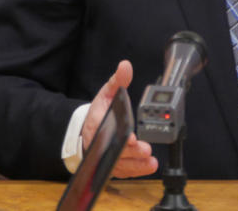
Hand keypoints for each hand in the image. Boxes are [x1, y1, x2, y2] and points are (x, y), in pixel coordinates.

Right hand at [81, 60, 157, 177]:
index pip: (105, 131)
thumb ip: (118, 81)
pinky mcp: (112, 165)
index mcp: (96, 123)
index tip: (131, 137)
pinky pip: (123, 171)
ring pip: (119, 164)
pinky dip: (136, 170)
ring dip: (136, 163)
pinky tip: (149, 165)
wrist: (87, 130)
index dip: (118, 136)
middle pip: (115, 150)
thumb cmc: (99, 112)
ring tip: (150, 160)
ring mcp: (105, 156)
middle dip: (131, 151)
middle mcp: (99, 143)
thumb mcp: (107, 92)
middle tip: (144, 149)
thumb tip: (125, 66)